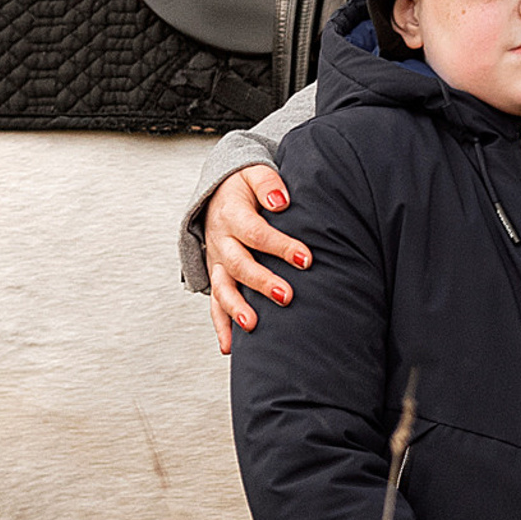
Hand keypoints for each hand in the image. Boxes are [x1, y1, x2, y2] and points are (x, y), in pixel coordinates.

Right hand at [206, 163, 309, 353]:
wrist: (217, 193)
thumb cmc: (245, 185)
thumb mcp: (254, 172)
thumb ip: (268, 183)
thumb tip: (281, 200)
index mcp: (232, 214)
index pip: (255, 232)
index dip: (280, 246)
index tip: (305, 259)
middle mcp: (221, 240)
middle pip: (239, 264)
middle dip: (261, 282)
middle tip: (286, 295)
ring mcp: (217, 261)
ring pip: (222, 287)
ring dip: (236, 307)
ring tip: (252, 324)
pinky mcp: (217, 276)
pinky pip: (214, 303)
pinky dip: (221, 325)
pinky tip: (229, 347)